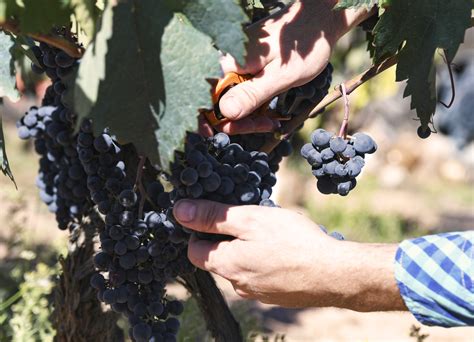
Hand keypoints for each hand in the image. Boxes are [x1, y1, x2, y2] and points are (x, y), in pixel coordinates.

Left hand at [173, 199, 405, 310]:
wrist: (334, 274)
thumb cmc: (293, 242)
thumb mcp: (249, 219)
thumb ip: (213, 216)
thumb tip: (178, 211)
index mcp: (225, 265)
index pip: (194, 251)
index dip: (199, 231)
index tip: (216, 216)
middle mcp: (237, 285)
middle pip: (218, 258)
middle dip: (228, 238)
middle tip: (250, 220)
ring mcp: (258, 293)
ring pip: (241, 266)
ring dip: (248, 249)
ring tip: (271, 234)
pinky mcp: (276, 296)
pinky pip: (261, 275)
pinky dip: (265, 261)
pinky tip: (283, 250)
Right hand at [215, 1, 373, 133]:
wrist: (318, 23)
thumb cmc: (302, 46)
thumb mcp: (280, 76)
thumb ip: (252, 95)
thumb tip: (225, 113)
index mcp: (229, 62)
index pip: (205, 97)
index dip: (210, 119)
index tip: (227, 132)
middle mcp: (226, 64)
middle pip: (217, 103)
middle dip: (238, 121)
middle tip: (266, 125)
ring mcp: (235, 67)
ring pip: (230, 103)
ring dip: (249, 117)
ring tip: (272, 120)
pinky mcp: (244, 71)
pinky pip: (241, 95)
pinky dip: (254, 108)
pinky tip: (270, 114)